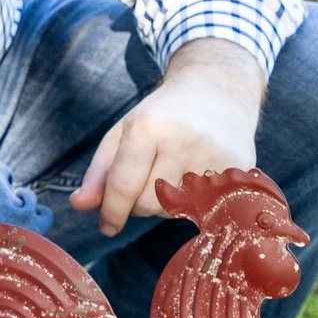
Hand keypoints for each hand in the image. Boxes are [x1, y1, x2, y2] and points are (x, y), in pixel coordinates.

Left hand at [69, 39, 265, 234]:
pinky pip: (204, 206)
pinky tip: (195, 175)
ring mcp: (216, 157)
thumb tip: (78, 205)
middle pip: (149, 204)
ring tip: (172, 169)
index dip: (111, 213)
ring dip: (165, 201)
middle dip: (138, 203)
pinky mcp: (239, 170)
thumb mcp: (123, 132)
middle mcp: (185, 142)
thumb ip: (100, 171)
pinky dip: (193, 200)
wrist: (219, 90)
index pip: (124, 187)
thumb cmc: (163, 114)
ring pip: (175, 209)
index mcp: (149, 127)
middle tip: (145, 179)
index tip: (105, 226)